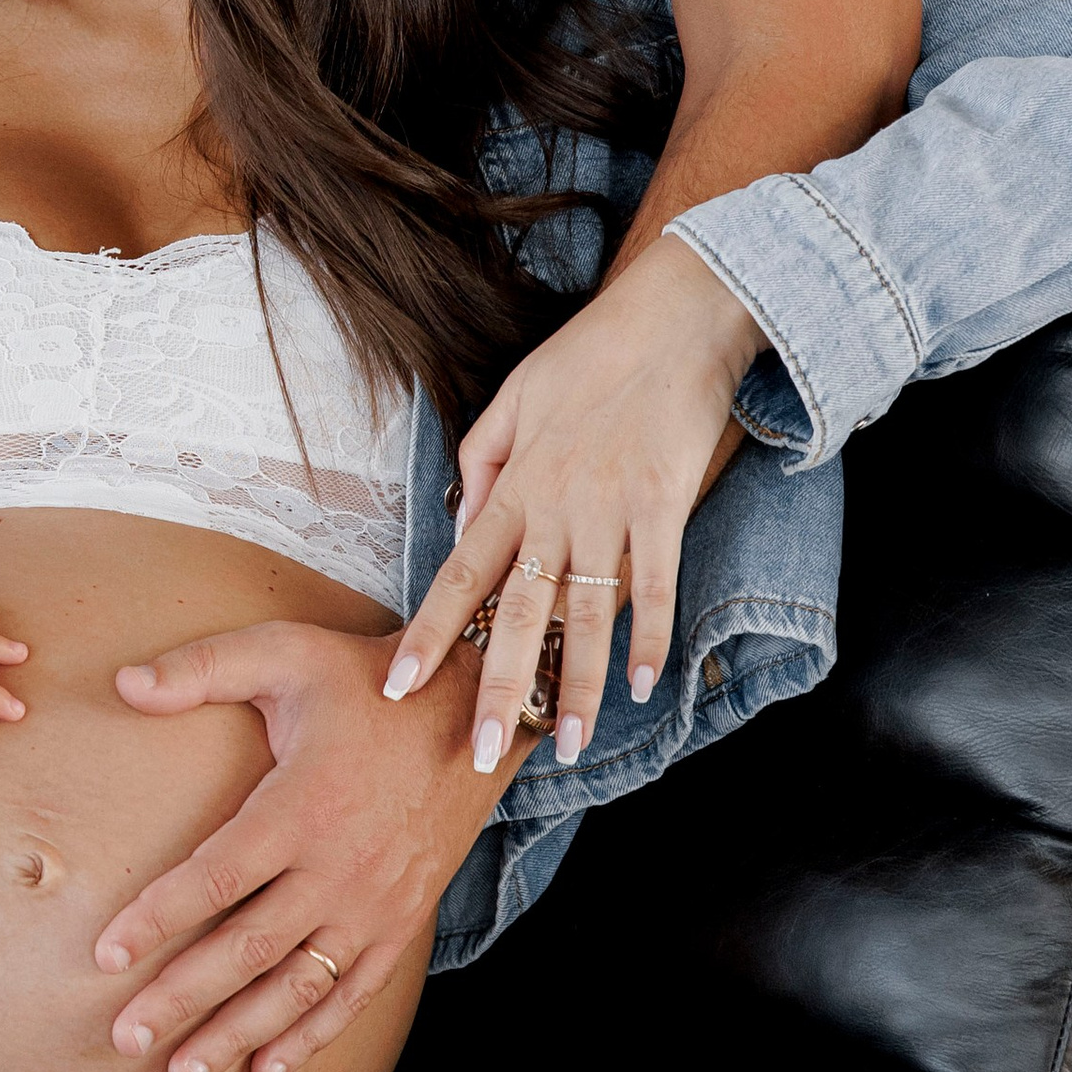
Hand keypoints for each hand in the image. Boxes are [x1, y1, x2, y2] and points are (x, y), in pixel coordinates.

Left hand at [91, 623, 502, 1071]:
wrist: (476, 713)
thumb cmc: (365, 682)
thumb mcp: (286, 653)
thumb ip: (201, 668)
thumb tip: (122, 683)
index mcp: (301, 806)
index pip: (215, 879)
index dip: (157, 919)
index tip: (105, 955)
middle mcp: (337, 868)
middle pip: (246, 950)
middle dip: (181, 1000)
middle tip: (127, 1039)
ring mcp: (373, 905)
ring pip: (296, 987)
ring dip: (237, 1034)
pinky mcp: (400, 923)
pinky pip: (351, 994)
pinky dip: (309, 1037)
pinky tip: (265, 1070)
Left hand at [384, 236, 765, 767]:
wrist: (670, 315)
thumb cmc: (591, 356)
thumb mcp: (513, 397)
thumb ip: (483, 464)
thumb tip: (459, 523)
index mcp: (514, 486)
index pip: (460, 574)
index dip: (430, 634)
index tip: (401, 687)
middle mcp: (554, 507)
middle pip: (517, 613)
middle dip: (499, 689)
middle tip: (482, 755)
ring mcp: (610, 508)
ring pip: (586, 614)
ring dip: (580, 684)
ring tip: (569, 746)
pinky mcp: (664, 503)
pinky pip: (657, 581)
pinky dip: (652, 634)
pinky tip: (646, 686)